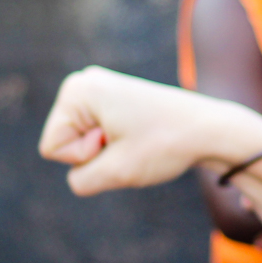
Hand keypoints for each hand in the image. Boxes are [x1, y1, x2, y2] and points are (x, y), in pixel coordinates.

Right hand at [39, 67, 261, 195]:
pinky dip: (114, 145)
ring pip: (78, 143)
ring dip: (106, 152)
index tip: (119, 141)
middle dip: (94, 153)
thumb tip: (78, 174)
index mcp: (77, 90)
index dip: (85, 157)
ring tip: (136, 138)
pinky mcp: (110, 99)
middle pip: (61, 143)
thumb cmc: (164, 146)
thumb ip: (80, 179)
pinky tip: (138, 134)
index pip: (52, 149)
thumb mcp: (115, 173)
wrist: (209, 129)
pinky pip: (93, 137)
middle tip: (131, 141)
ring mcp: (97, 89)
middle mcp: (82, 83)